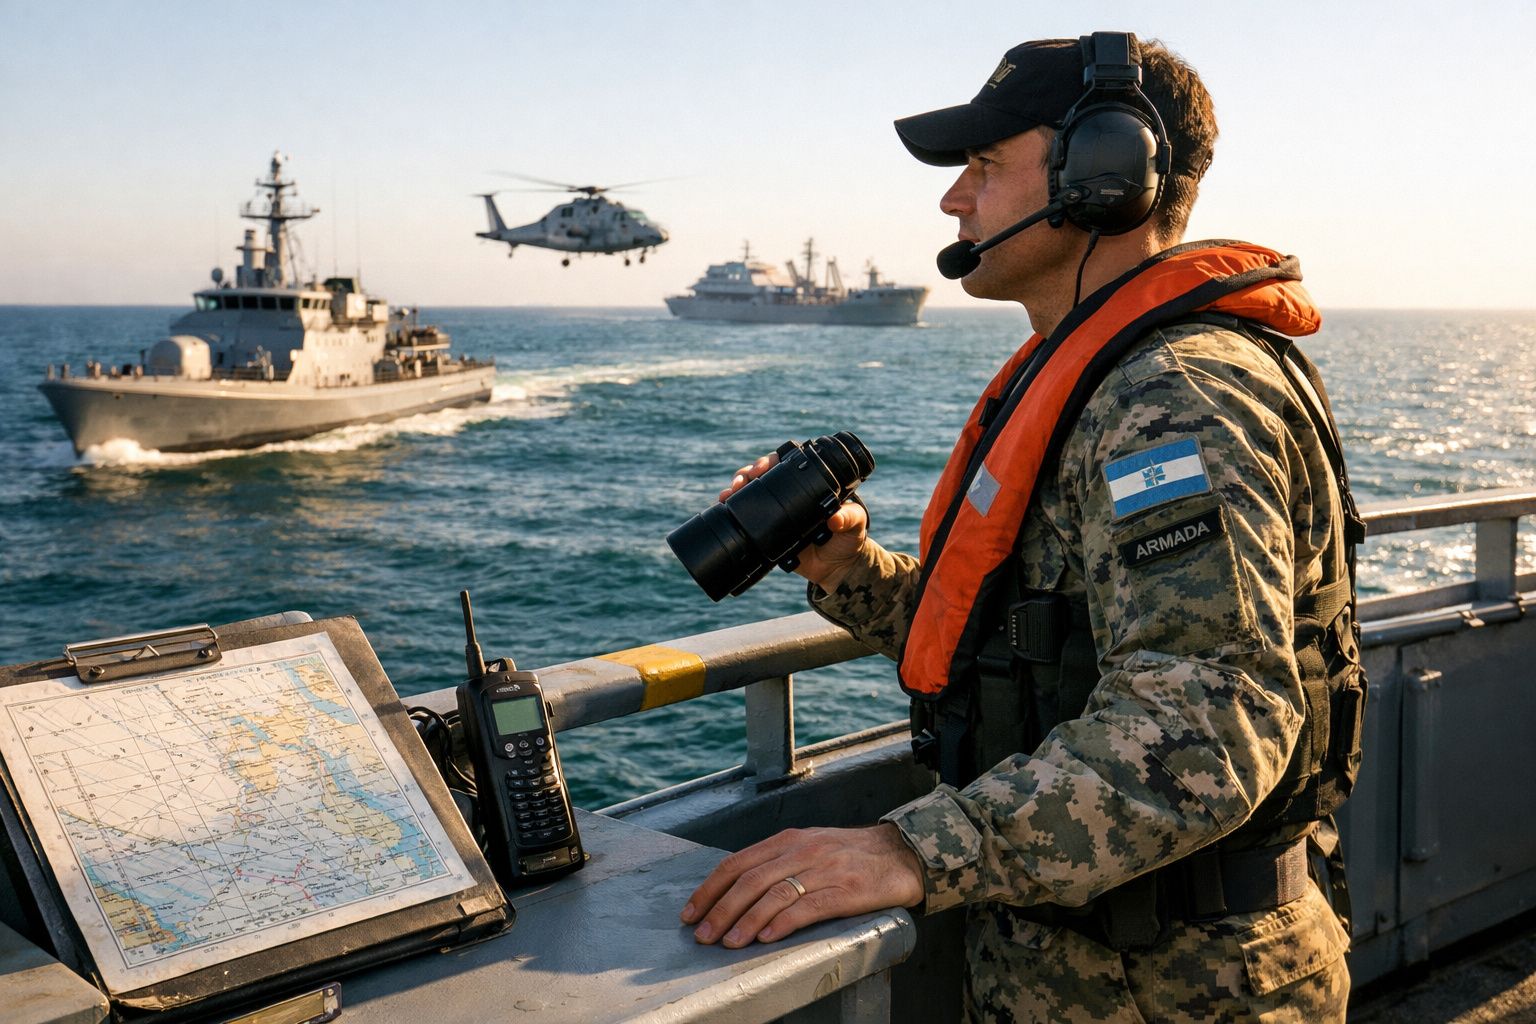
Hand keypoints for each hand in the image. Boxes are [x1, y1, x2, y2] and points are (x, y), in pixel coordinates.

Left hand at [680, 824, 923, 947]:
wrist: (900, 854)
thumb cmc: (849, 855)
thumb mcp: (809, 847)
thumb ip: (777, 863)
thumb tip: (735, 891)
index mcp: (788, 839)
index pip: (737, 863)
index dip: (710, 888)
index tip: (691, 911)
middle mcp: (802, 850)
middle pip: (749, 880)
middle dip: (720, 909)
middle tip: (702, 934)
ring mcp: (824, 869)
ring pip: (774, 894)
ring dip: (745, 921)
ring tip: (728, 942)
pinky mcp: (845, 890)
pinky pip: (808, 907)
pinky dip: (782, 923)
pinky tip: (766, 937)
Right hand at [721, 454, 868, 591]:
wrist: (837, 569)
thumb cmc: (848, 541)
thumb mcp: (855, 525)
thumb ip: (850, 518)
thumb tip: (836, 517)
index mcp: (809, 486)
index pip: (786, 465)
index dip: (770, 461)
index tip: (763, 467)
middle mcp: (789, 496)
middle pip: (762, 475)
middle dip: (747, 473)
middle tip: (741, 481)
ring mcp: (776, 513)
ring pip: (750, 492)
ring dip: (736, 489)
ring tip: (728, 494)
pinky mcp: (767, 532)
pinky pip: (747, 518)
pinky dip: (733, 511)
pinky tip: (723, 507)